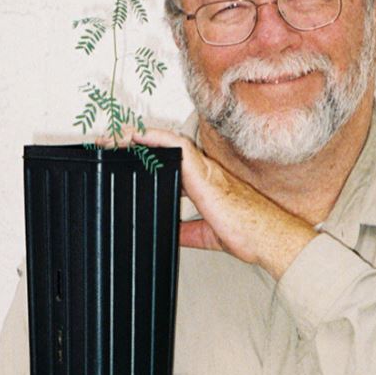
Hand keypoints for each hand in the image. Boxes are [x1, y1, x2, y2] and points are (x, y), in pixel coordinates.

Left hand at [103, 126, 317, 278]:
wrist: (266, 238)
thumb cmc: (251, 233)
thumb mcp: (208, 235)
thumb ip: (188, 232)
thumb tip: (172, 234)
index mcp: (205, 184)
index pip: (170, 163)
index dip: (147, 157)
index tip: (125, 157)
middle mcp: (204, 172)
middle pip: (163, 148)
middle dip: (135, 144)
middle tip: (109, 144)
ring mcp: (204, 170)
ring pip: (166, 142)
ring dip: (138, 137)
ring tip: (113, 136)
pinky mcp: (204, 174)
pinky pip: (177, 147)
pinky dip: (155, 138)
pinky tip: (136, 135)